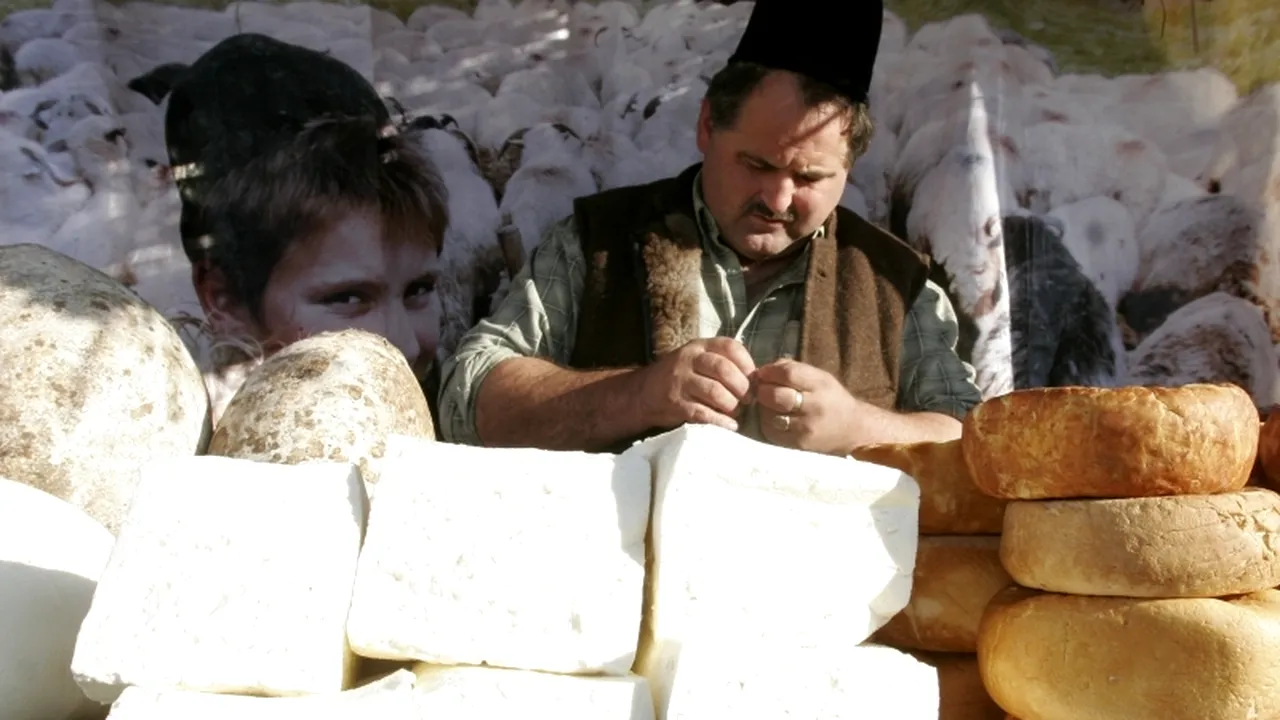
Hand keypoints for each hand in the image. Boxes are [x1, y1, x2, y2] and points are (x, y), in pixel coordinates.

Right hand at [637, 337, 756, 431]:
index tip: (754, 379)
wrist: (642, 393)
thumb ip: (722, 363)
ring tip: (737, 413)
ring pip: (715, 392)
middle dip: (742, 388)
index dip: (747, 364)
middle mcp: (689, 359)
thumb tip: (756, 379)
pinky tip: (729, 425)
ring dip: (732, 406)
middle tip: (748, 400)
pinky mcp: (675, 403)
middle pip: (724, 369)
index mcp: (699, 346)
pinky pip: (702, 412)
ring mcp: (680, 381)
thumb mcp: (697, 360)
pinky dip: (720, 421)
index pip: (730, 347)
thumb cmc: (680, 378)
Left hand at [754, 357, 858, 454]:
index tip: (763, 373)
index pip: (788, 374)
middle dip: (762, 389)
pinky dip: (766, 422)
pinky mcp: (798, 444)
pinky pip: (770, 431)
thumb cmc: (831, 398)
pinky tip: (773, 418)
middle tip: (762, 389)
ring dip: (763, 407)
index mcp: (821, 385)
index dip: (769, 372)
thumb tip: (762, 371)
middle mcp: (815, 407)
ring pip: (769, 414)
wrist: (853, 430)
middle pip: (775, 395)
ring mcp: (806, 428)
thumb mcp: (819, 377)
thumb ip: (792, 369)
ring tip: (769, 404)